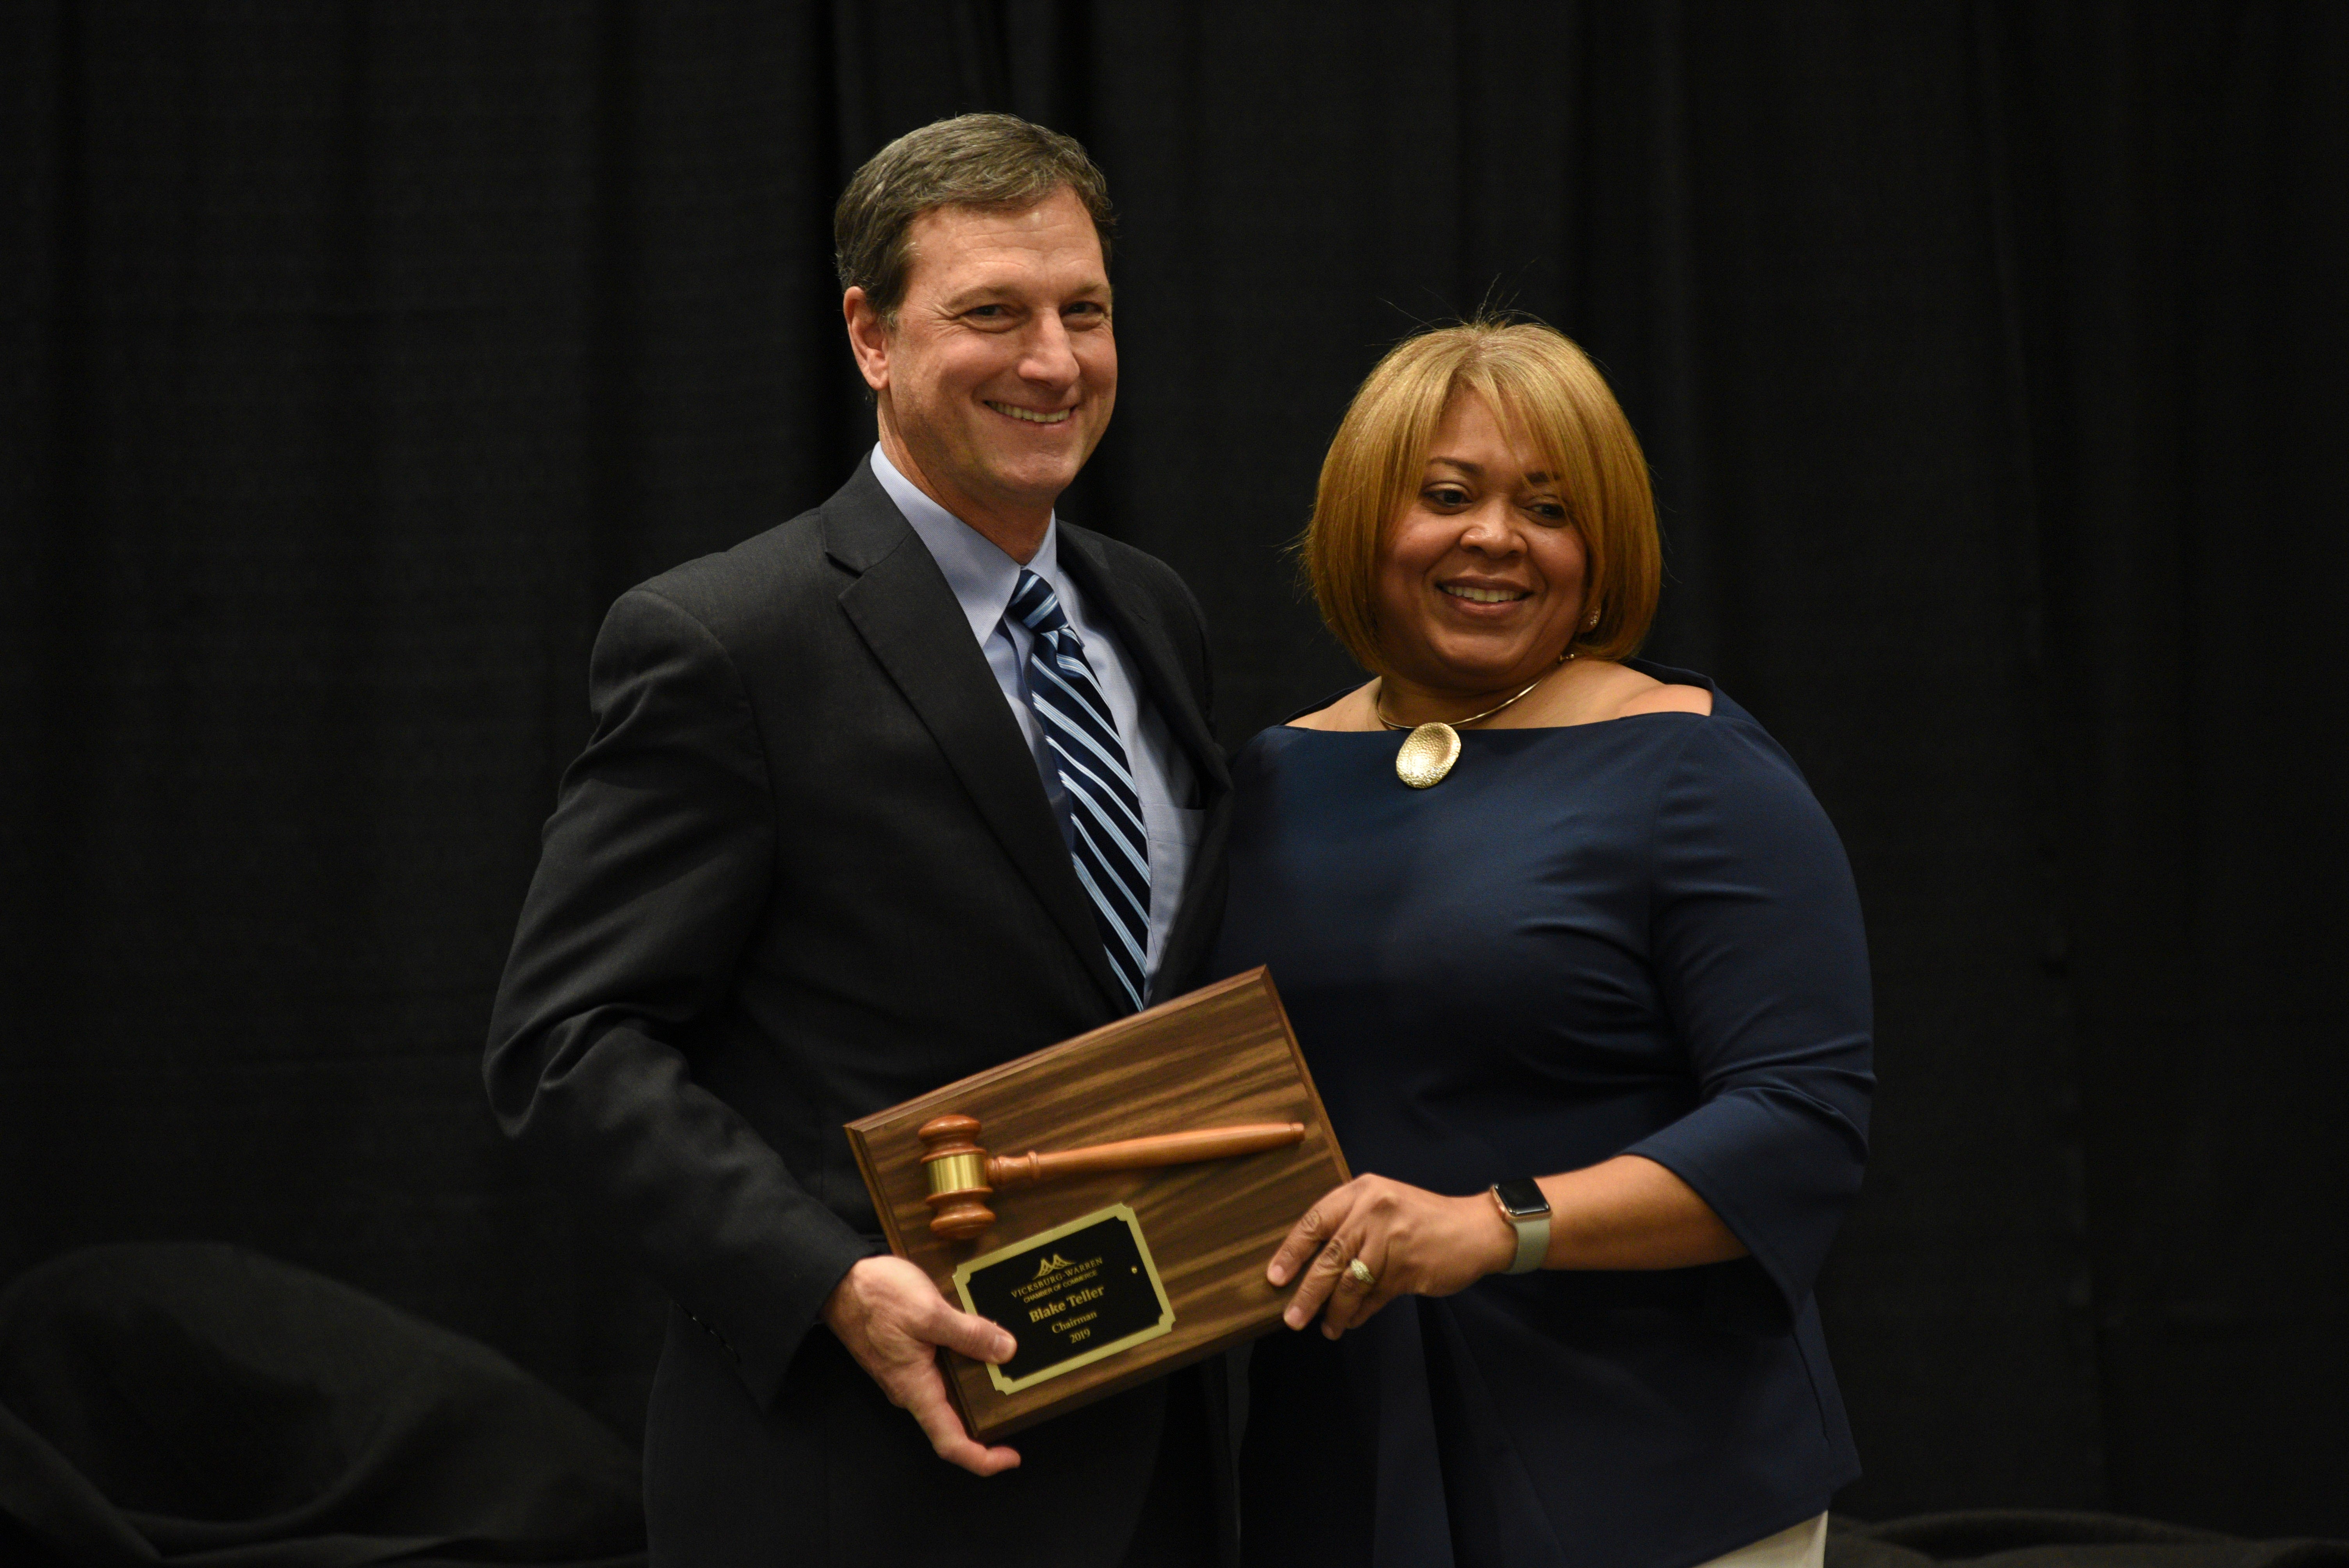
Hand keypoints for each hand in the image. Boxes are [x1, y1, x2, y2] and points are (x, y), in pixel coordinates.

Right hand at [821, 1255, 1021, 1474]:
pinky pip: (942, 1369)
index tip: (1012, 1456)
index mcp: (916, 1389)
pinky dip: (966, 1363)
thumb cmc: (876, 1297)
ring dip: (979, 1387)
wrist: (841, 1280)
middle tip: (1022, 1404)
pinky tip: (984, 1341)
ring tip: (1012, 1369)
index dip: (983, 1459)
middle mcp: (912, 1389)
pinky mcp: (910, 1354)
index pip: (950, 1443)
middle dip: (989, 1420)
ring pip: (950, 1393)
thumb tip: (1006, 1351)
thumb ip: (968, 1334)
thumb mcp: (929, 1312)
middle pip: (954, 1421)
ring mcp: (910, 1372)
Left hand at [1265, 1175, 1516, 1338]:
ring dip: (1335, 1311)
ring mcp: (1391, 1240)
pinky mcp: (1408, 1268)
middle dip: (1308, 1291)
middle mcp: (1373, 1211)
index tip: (1274, 1277)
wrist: (1476, 1229)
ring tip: (1327, 1328)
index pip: (1315, 1221)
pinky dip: (1360, 1312)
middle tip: (1292, 1317)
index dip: (1291, 1251)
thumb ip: (1350, 1227)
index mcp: (1361, 1191)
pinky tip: (1351, 1322)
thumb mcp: (1383, 1207)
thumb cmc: (1422, 1219)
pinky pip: (1374, 1296)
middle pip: (1330, 1257)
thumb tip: (1308, 1267)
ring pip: (1351, 1282)